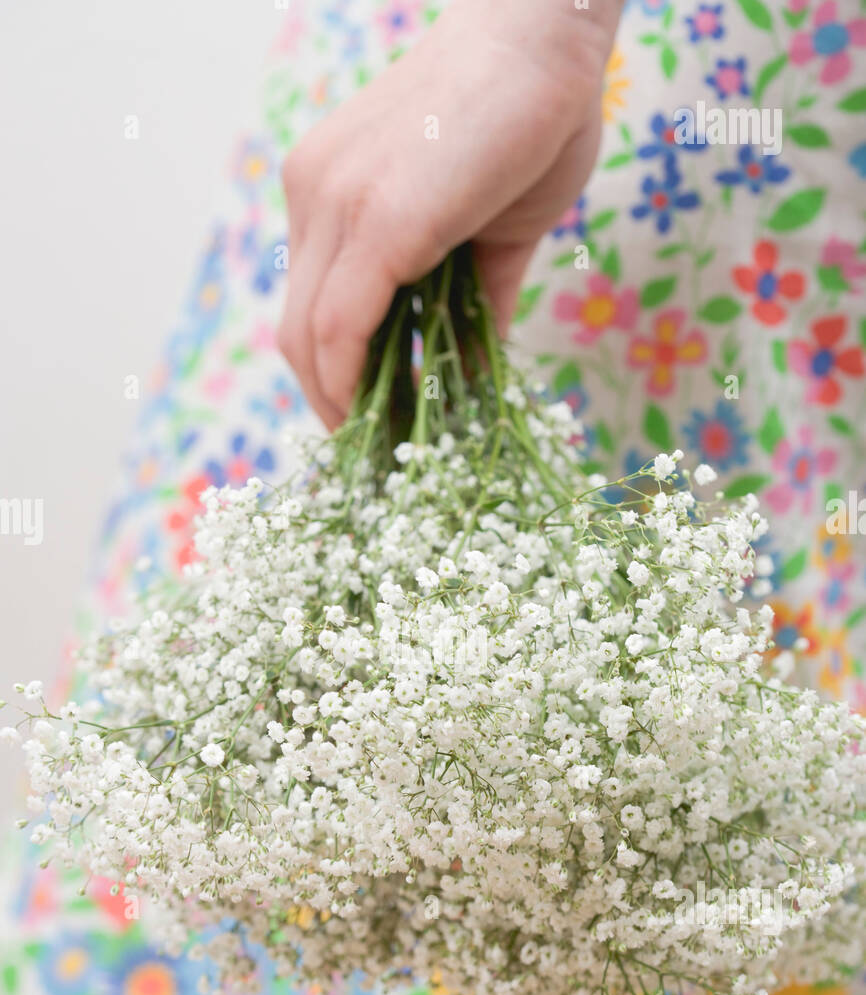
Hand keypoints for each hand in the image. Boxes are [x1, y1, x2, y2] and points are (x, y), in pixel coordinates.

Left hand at [277, 0, 621, 428]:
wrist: (548, 32)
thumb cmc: (530, 117)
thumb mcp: (490, 230)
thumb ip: (473, 303)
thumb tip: (479, 371)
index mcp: (330, 193)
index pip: (310, 308)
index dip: (334, 378)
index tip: (370, 428)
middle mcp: (316, 195)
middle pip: (296, 332)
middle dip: (332, 405)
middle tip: (374, 457)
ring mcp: (337, 203)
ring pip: (310, 338)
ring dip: (343, 406)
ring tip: (381, 455)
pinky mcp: (376, 219)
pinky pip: (342, 327)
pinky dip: (354, 384)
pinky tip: (379, 422)